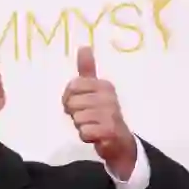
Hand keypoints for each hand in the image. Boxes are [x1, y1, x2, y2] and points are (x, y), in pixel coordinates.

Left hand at [62, 47, 136, 179]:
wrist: (119, 142)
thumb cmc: (102, 115)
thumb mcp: (95, 90)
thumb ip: (87, 70)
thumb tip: (84, 46)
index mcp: (104, 85)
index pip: (72, 86)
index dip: (68, 98)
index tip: (79, 104)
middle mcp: (109, 97)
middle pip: (72, 103)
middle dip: (75, 114)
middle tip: (87, 118)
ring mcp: (110, 114)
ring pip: (77, 118)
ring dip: (81, 126)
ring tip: (92, 126)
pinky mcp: (109, 131)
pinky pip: (84, 132)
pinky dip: (86, 136)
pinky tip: (95, 136)